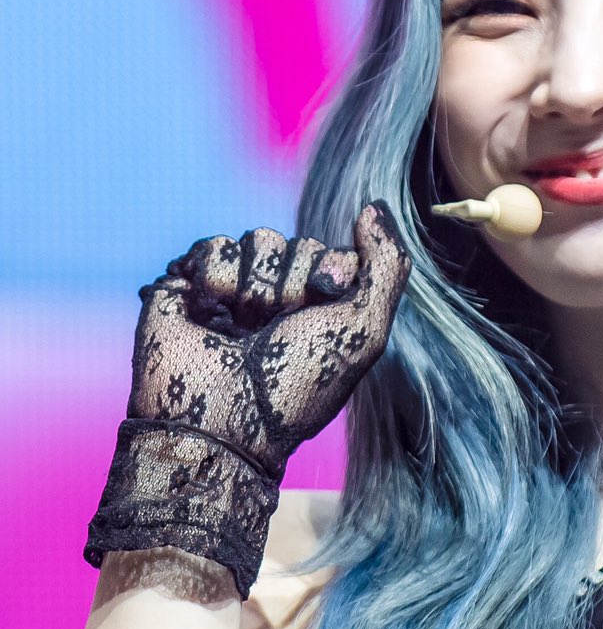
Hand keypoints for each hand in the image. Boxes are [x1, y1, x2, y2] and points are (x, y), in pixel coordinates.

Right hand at [131, 199, 411, 474]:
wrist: (220, 422)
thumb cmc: (297, 387)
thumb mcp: (364, 331)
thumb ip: (387, 264)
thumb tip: (373, 206)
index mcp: (322, 311)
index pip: (334, 252)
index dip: (330, 272)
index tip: (320, 307)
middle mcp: (280, 299)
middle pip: (296, 242)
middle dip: (291, 285)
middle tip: (275, 330)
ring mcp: (234, 291)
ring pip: (257, 239)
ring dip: (255, 287)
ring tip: (242, 329)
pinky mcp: (189, 286)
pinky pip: (214, 246)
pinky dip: (215, 278)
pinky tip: (209, 315)